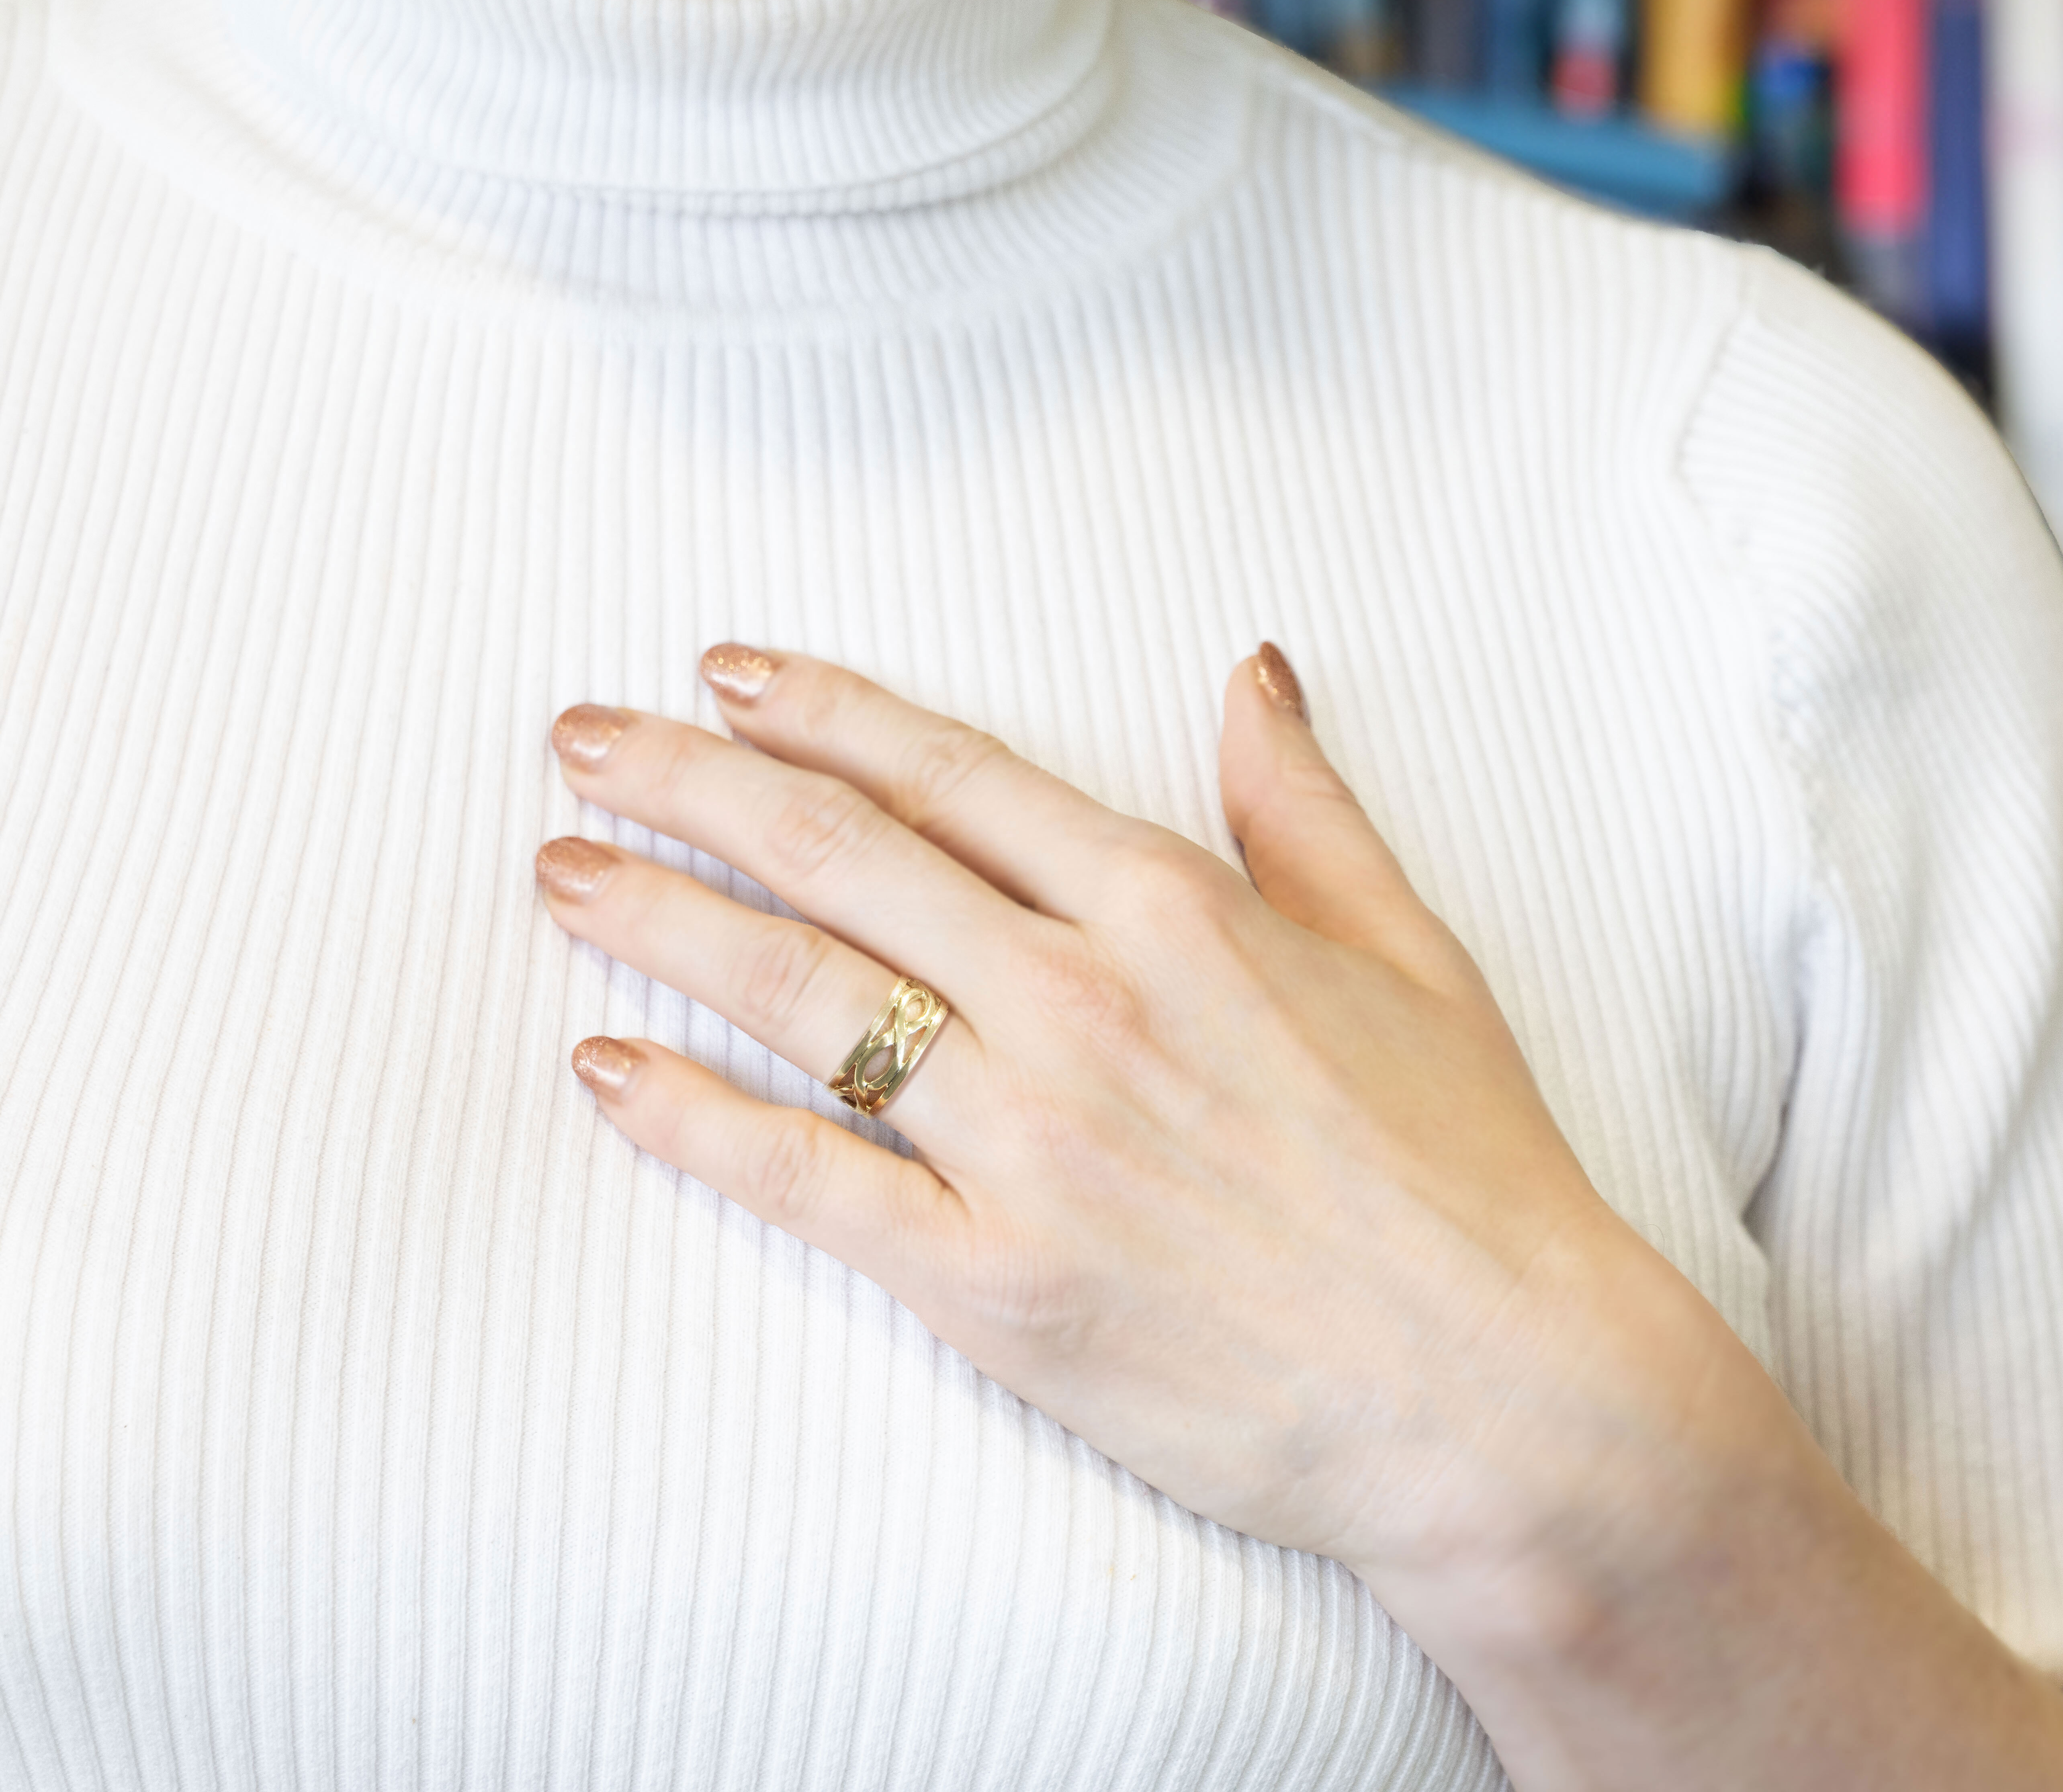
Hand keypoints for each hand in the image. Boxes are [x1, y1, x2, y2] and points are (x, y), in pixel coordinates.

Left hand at [535, 643, 2062, 1791]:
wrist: (1502, 1388)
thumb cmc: (1471, 1177)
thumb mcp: (1411, 956)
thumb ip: (1305, 810)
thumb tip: (1250, 677)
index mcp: (1176, 914)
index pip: (956, 775)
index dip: (826, 711)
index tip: (728, 676)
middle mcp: (1083, 1003)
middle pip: (839, 854)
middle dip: (689, 782)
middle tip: (581, 741)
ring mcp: (1031, 1142)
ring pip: (797, 996)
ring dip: (659, 919)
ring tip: (559, 874)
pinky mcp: (995, 1281)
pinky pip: (808, 1183)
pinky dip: (693, 1124)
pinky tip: (608, 1073)